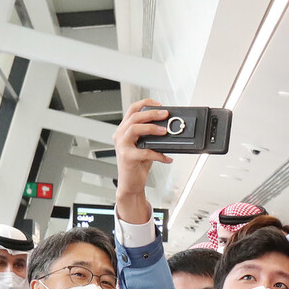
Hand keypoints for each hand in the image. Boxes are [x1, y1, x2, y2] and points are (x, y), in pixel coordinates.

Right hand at [113, 99, 173, 222]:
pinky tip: (167, 158)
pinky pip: (145, 152)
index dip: (145, 104)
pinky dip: (159, 154)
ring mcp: (122, 146)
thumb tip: (167, 129)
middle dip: (152, 114)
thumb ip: (151, 138)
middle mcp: (120, 136)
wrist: (131, 184)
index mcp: (124, 130)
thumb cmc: (137, 165)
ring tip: (165, 131)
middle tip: (165, 114)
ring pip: (135, 129)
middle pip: (134, 117)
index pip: (132, 110)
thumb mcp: (145, 147)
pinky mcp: (127, 157)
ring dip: (152, 128)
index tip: (159, 104)